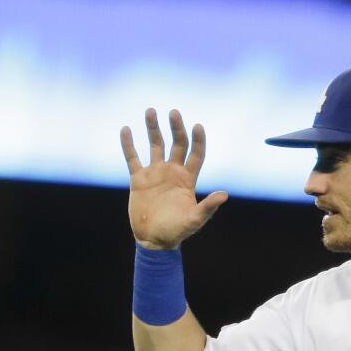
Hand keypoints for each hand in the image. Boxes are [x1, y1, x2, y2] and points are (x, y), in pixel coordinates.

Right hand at [120, 108, 227, 250]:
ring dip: (153, 128)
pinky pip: (133, 158)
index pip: (196, 154)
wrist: (153, 240)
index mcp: (187, 179)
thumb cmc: (176, 232)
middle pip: (177, 144)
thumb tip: (224, 195)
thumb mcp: (194, 221)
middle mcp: (172, 172)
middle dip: (176, 128)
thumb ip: (208, 207)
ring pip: (155, 145)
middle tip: (174, 113)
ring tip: (151, 111)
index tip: (198, 126)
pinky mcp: (138, 179)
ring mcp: (155, 174)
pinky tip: (126, 130)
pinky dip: (129, 144)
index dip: (198, 140)